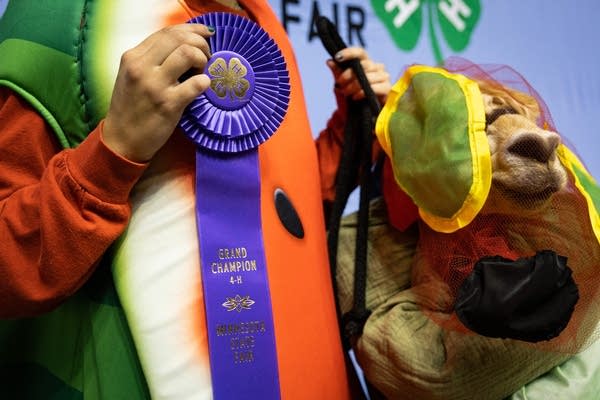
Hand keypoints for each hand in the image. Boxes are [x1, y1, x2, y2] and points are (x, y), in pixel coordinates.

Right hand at [103, 23, 213, 162]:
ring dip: (203, 60)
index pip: (166, 32)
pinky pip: (196, 84)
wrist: (122, 141)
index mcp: (133, 57)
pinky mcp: (168, 104)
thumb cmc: (131, 108)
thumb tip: (183, 44)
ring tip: (202, 72)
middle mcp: (141, 67)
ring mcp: (154, 85)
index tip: (204, 35)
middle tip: (207, 57)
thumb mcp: (133, 76)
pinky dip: (205, 82)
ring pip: (188, 53)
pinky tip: (203, 87)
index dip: (191, 30)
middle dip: (200, 43)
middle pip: (179, 38)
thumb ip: (152, 59)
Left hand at [326, 47, 390, 104]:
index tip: (337, 57)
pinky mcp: (387, 90)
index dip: (349, 53)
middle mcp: (377, 68)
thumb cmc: (350, 100)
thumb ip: (337, 73)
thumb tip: (329, 61)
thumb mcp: (341, 87)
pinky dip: (363, 92)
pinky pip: (376, 87)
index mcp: (366, 64)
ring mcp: (384, 78)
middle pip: (365, 64)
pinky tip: (356, 97)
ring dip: (355, 85)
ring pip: (370, 76)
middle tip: (340, 84)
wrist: (357, 119)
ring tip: (347, 93)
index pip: (360, 52)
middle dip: (349, 74)